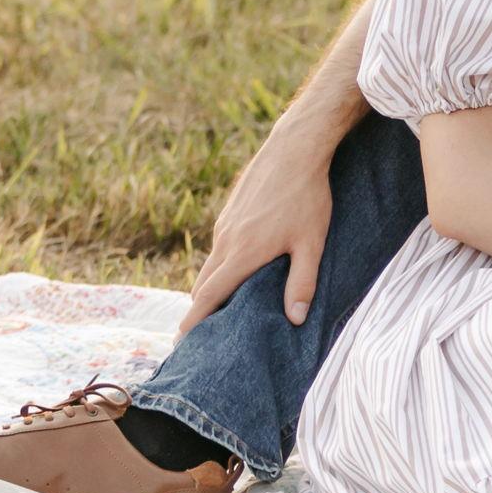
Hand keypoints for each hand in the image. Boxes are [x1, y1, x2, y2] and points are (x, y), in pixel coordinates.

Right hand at [177, 128, 333, 335]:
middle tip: (204, 333)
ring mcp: (225, 224)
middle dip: (201, 309)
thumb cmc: (307, 197)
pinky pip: (220, 245)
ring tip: (224, 304)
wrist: (295, 148)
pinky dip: (222, 263)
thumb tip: (294, 319)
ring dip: (213, 285)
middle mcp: (225, 240)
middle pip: (204, 284)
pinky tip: (240, 267)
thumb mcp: (312, 243)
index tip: (180, 344)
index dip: (193, 322)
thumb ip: (303, 282)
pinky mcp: (230, 211)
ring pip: (211, 263)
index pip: (208, 297)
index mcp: (241, 254)